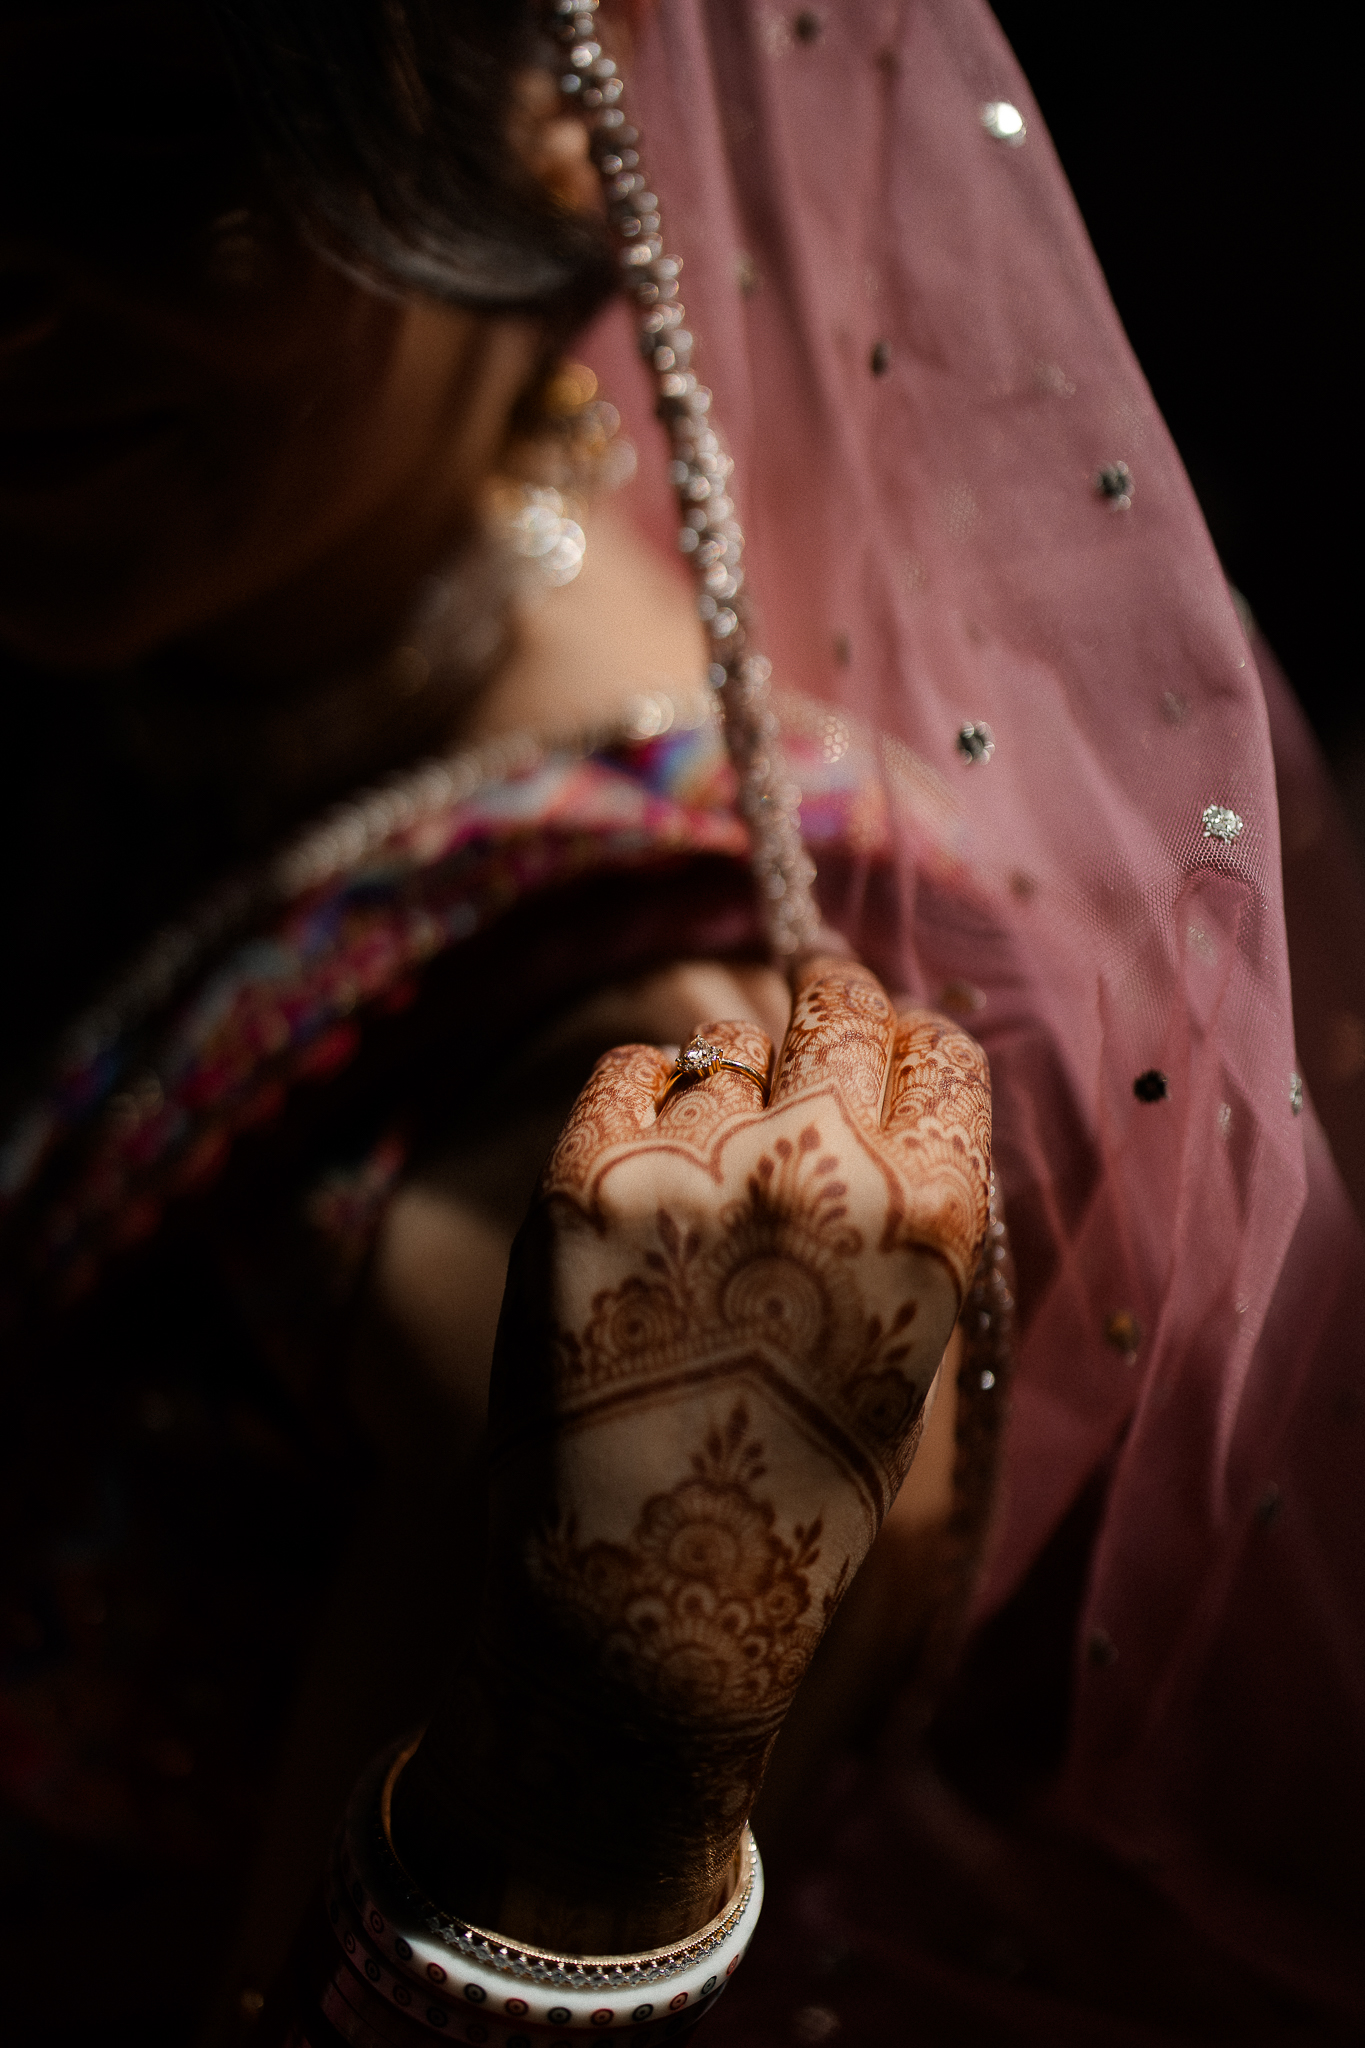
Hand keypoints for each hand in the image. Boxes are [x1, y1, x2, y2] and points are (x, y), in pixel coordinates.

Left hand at [393, 958, 990, 1950]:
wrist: (647, 1598)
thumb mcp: (903, 1350)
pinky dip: (637, 1103)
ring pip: (723, 1047)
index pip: (941, 1054)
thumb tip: (879, 1094)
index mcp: (930, 1222)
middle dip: (827, 1003)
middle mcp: (822, 1172)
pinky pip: (629, 1071)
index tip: (879, 1040)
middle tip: (805, 1011)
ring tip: (701, 1190)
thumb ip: (904, 1215)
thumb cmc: (793, 1488)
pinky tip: (637, 1178)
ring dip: (725, 1089)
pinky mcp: (585, 1179)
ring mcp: (696, 1168)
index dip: (908, 1043)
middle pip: (837, 1006)